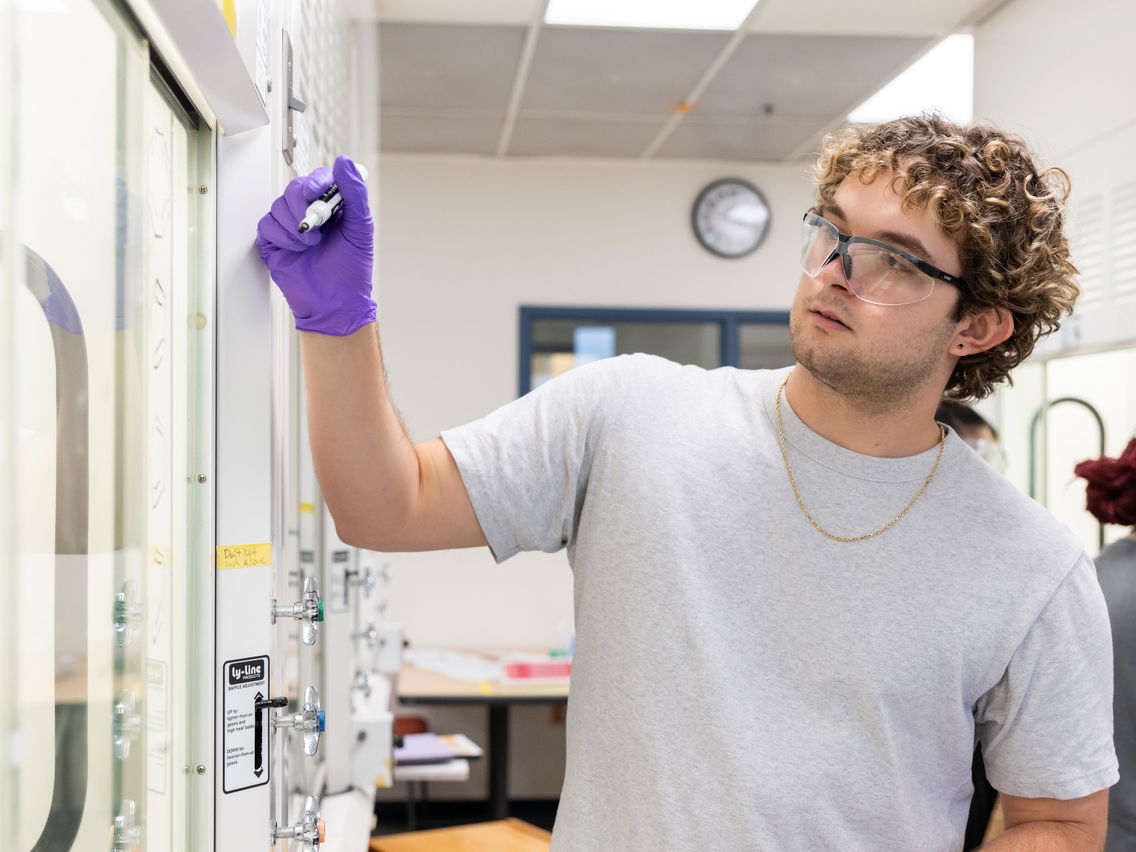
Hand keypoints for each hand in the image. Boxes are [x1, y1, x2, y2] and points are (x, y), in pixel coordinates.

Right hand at [255, 155, 375, 335]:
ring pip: (279, 207)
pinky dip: (281, 236)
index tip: (316, 193)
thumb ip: (355, 195)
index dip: (315, 182)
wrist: (335, 304)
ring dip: (294, 227)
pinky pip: (267, 225)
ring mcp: (290, 227)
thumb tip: (345, 162)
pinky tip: (296, 250)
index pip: (318, 180)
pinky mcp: (274, 241)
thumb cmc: (351, 271)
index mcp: (333, 207)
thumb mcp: (360, 230)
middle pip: (294, 189)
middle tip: (315, 227)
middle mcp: (310, 213)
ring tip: (310, 245)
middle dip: (302, 206)